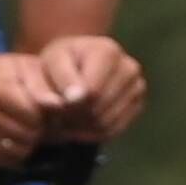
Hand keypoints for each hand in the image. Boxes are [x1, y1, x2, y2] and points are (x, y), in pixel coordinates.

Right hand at [0, 51, 62, 164]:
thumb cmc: (4, 73)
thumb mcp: (25, 67)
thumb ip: (44, 85)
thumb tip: (59, 106)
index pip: (34, 117)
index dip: (47, 114)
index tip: (47, 107)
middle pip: (28, 136)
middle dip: (40, 130)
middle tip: (39, 119)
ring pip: (20, 152)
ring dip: (30, 143)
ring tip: (27, 126)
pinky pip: (7, 161)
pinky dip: (17, 153)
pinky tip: (15, 136)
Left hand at [33, 33, 148, 141]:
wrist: (75, 65)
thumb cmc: (58, 64)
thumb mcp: (48, 65)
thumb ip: (52, 82)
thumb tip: (69, 101)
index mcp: (108, 51)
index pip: (92, 93)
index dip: (68, 104)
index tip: (53, 103)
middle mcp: (129, 67)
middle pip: (98, 109)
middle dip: (73, 116)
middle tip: (56, 114)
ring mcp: (137, 87)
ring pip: (104, 123)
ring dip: (80, 127)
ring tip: (64, 119)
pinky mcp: (137, 104)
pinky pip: (112, 130)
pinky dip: (92, 133)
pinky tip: (78, 124)